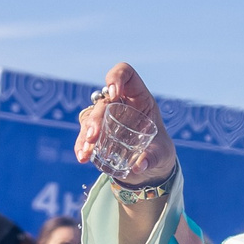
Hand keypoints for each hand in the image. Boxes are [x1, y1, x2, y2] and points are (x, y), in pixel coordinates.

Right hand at [74, 63, 176, 187]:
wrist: (151, 168)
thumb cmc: (159, 152)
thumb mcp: (162, 155)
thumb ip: (154, 158)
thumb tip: (140, 167)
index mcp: (139, 99)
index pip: (126, 75)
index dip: (117, 77)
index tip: (114, 94)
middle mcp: (121, 105)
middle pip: (104, 101)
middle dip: (96, 117)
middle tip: (94, 137)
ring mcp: (107, 119)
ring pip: (90, 117)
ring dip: (85, 133)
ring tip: (86, 152)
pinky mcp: (98, 135)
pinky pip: (85, 136)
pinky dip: (82, 146)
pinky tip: (82, 157)